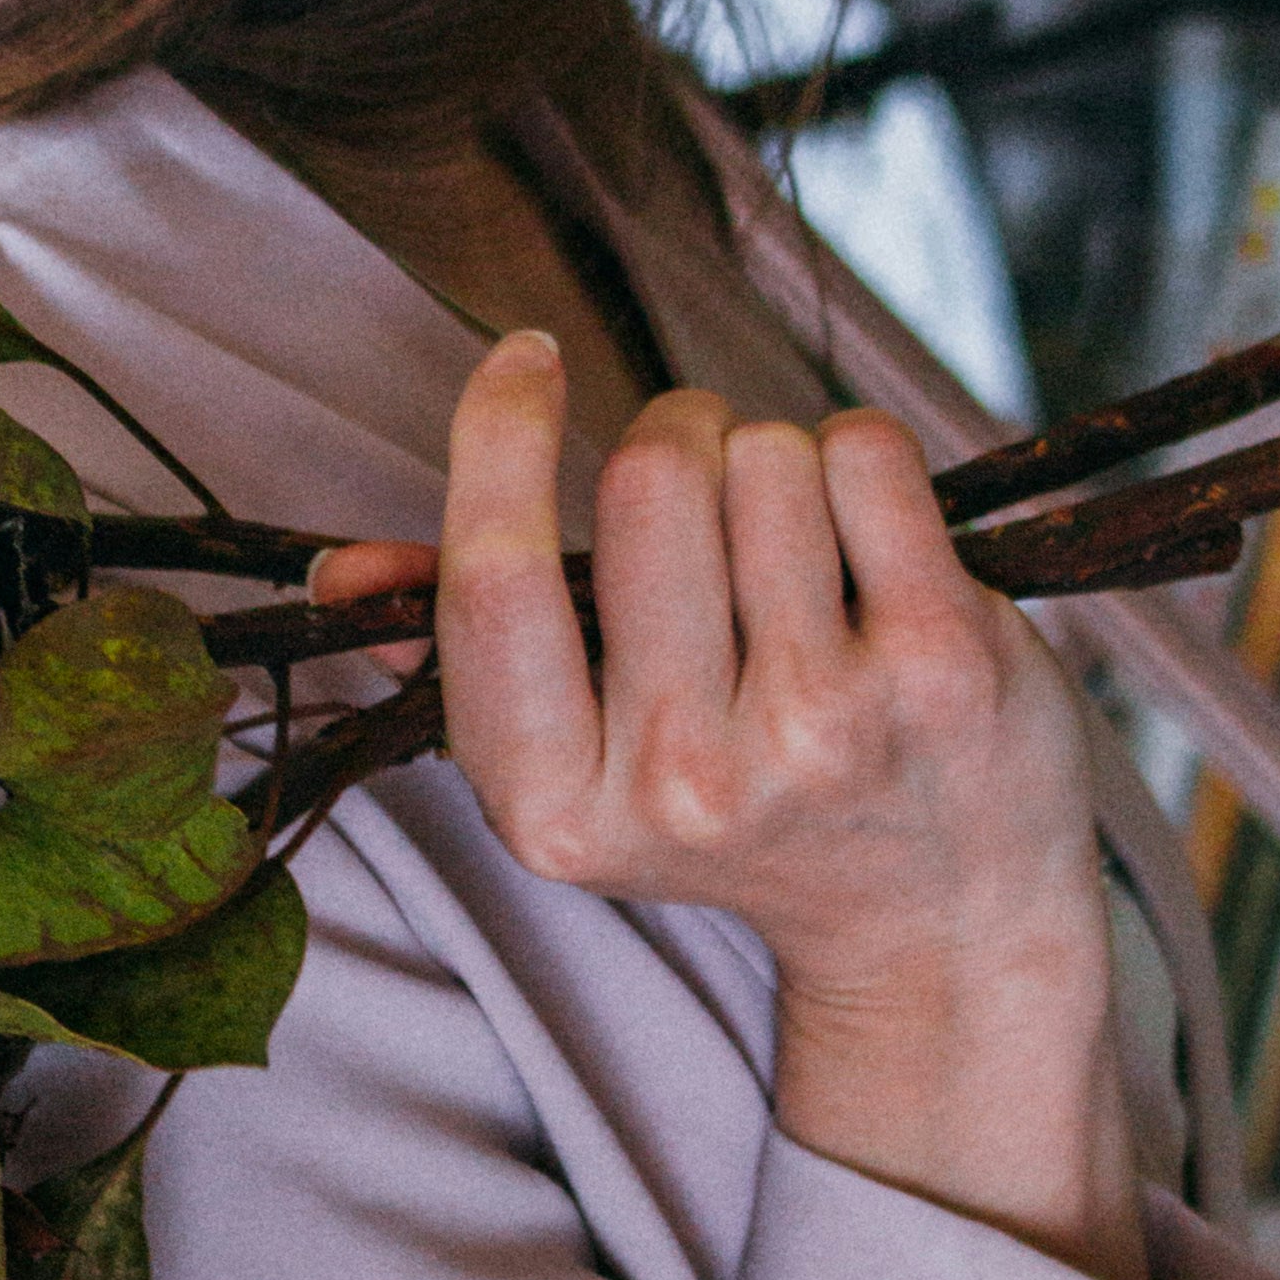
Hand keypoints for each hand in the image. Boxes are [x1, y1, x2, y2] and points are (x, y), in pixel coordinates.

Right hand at [408, 334, 1147, 1279]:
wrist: (940, 923)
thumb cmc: (742, 808)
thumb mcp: (581, 769)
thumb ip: (465, 653)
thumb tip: (339, 577)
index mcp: (558, 806)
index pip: (496, 579)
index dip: (500, 436)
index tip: (525, 356)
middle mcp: (685, 781)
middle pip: (648, 478)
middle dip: (678, 437)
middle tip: (710, 490)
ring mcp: (822, 727)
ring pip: (765, 455)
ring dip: (779, 461)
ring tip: (802, 553)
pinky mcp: (940, 668)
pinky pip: (868, 456)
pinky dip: (864, 458)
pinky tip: (877, 543)